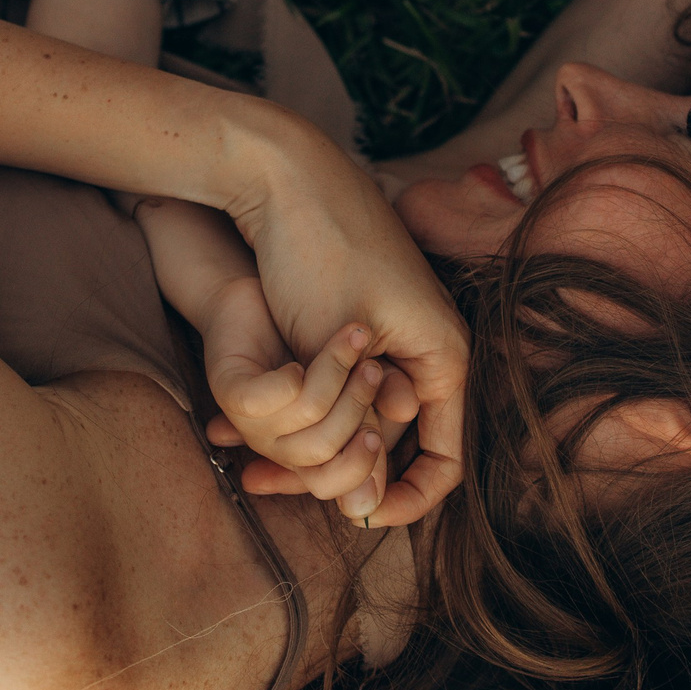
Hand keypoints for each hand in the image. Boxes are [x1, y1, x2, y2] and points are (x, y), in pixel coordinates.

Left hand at [220, 121, 469, 526]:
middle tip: (268, 483)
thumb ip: (356, 424)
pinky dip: (303, 404)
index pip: (445, 461)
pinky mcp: (361, 321)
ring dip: (310, 439)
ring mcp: (397, 333)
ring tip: (245, 456)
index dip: (404, 501)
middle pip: (396, 441)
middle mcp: (430, 348)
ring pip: (361, 414)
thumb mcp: (330, 349)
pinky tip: (245, 419)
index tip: (352, 516)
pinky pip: (343, 384)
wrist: (286, 172)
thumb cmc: (316, 251)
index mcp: (443, 355)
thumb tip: (362, 504)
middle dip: (336, 470)